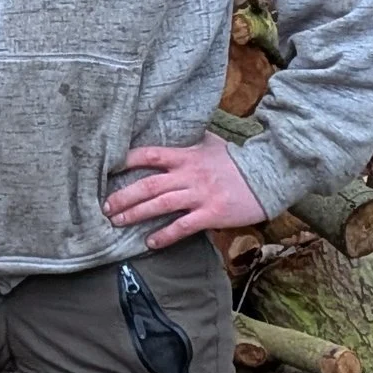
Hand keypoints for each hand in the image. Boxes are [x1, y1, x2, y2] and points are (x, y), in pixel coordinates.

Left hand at [104, 138, 267, 248]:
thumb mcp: (212, 144)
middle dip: (124, 196)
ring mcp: (200, 195)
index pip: (150, 155)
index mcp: (187, 156)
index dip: (127, 161)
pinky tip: (150, 242)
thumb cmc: (237, 161)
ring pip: (160, 205)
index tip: (109, 170)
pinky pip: (183, 226)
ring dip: (136, 214)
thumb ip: (191, 141)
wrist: (267, 175)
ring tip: (117, 222)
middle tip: (105, 207)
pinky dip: (165, 235)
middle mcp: (189, 174)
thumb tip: (178, 130)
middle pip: (149, 184)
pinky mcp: (212, 213)